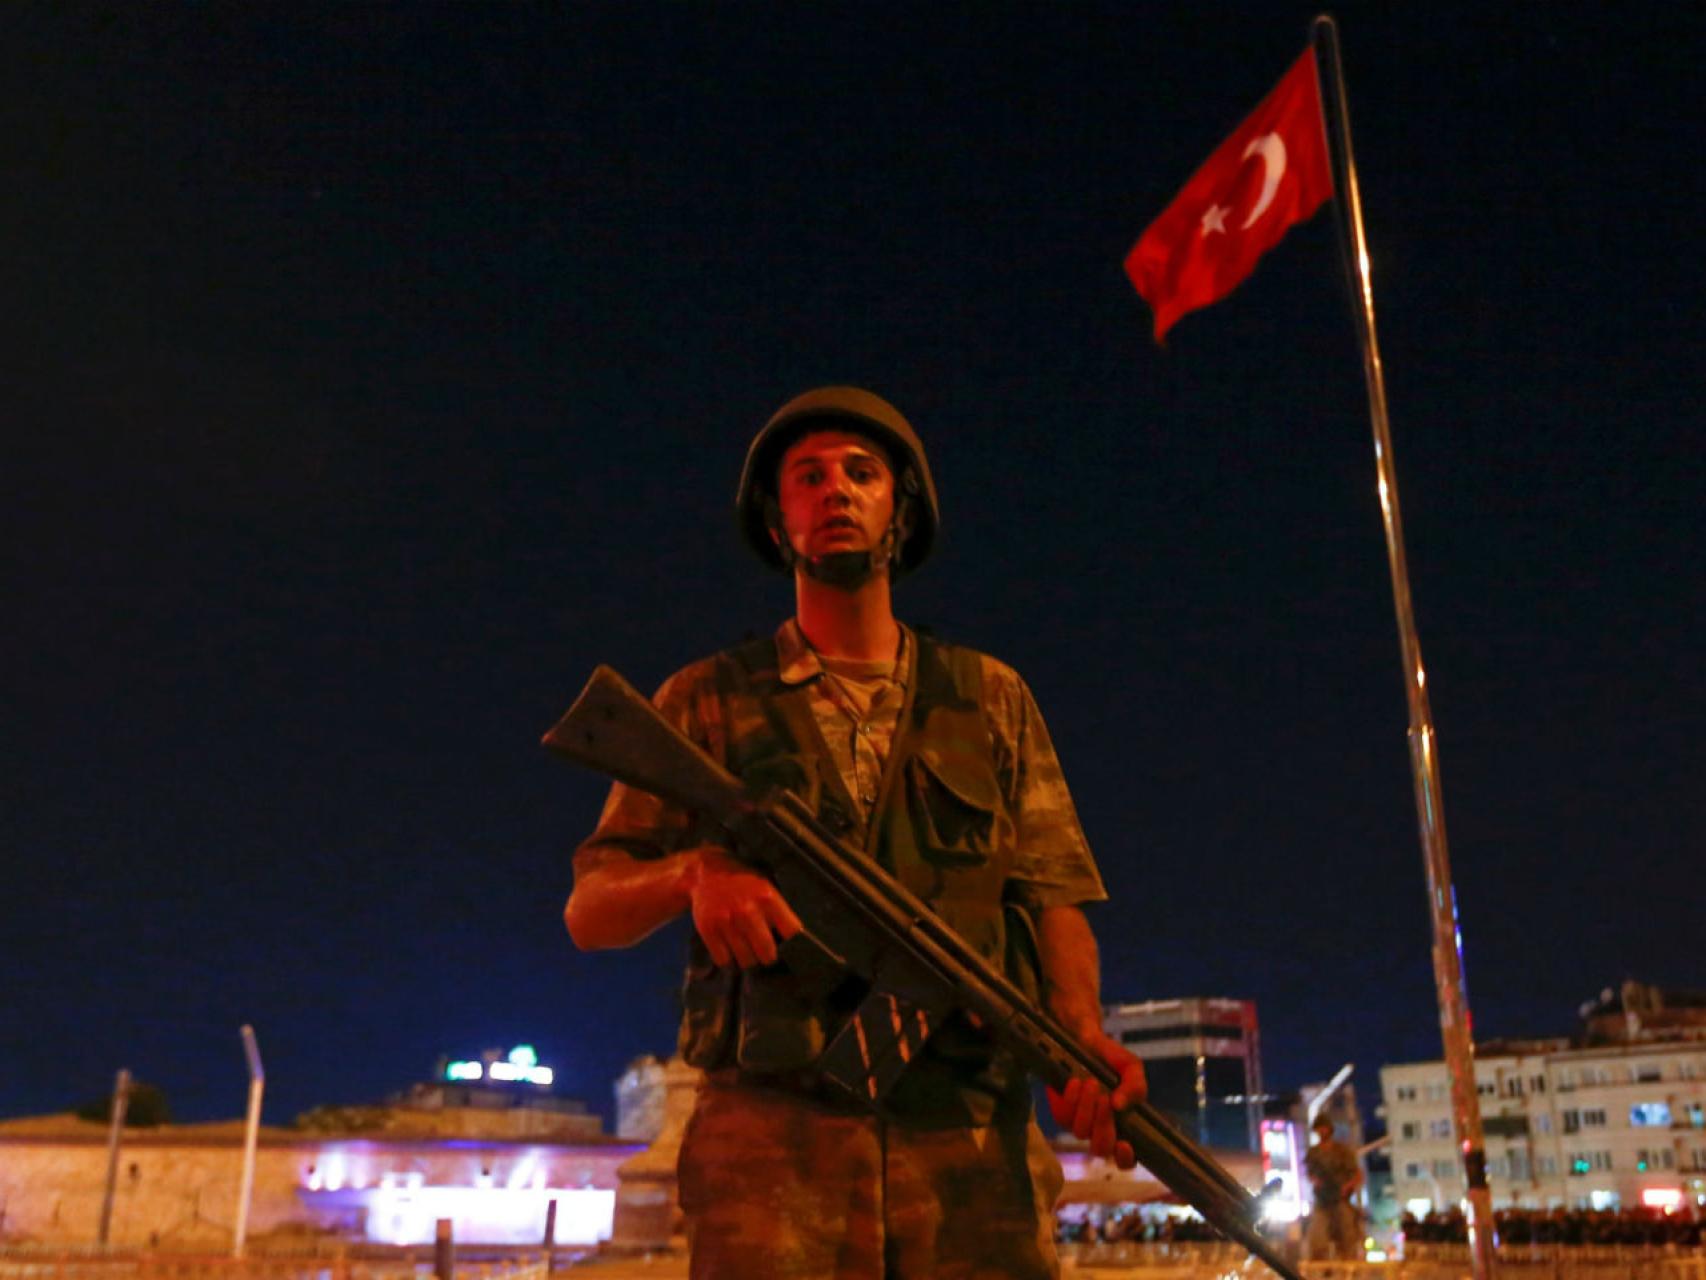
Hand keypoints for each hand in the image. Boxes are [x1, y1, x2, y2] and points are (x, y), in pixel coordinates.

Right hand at [684, 847, 801, 968]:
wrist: (705, 872)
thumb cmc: (742, 882)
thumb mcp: (765, 886)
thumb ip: (777, 910)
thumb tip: (793, 940)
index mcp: (767, 897)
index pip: (791, 931)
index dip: (792, 943)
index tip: (789, 946)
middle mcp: (748, 910)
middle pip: (768, 953)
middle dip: (768, 956)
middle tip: (765, 953)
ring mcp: (726, 920)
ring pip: (746, 960)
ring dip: (748, 959)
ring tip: (746, 949)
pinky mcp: (708, 929)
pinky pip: (723, 959)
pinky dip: (727, 958)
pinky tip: (729, 948)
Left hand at [1047, 1030, 1145, 1169]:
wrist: (1082, 1039)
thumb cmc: (1110, 1058)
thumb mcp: (1131, 1067)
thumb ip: (1135, 1086)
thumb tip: (1120, 1105)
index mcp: (1124, 1125)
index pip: (1126, 1158)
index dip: (1125, 1159)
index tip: (1124, 1144)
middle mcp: (1101, 1129)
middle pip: (1102, 1149)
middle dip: (1104, 1125)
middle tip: (1105, 1098)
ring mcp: (1080, 1123)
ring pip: (1081, 1132)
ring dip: (1087, 1108)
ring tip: (1091, 1082)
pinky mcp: (1061, 1113)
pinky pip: (1064, 1117)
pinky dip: (1072, 1099)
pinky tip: (1075, 1081)